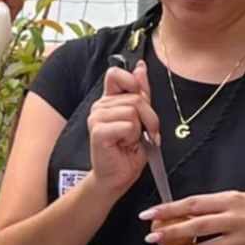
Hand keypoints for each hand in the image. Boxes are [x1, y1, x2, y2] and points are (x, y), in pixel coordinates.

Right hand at [87, 62, 161, 200]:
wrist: (118, 176)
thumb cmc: (129, 150)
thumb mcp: (141, 118)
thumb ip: (141, 93)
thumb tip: (140, 68)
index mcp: (108, 100)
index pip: (116, 73)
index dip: (133, 82)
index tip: (142, 99)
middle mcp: (100, 106)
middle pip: (135, 96)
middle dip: (149, 116)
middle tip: (146, 132)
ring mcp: (96, 118)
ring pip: (132, 110)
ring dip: (141, 128)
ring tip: (133, 140)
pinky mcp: (98, 131)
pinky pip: (127, 125)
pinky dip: (133, 137)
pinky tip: (125, 145)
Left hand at [142, 191, 244, 244]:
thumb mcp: (235, 199)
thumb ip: (211, 206)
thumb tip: (180, 211)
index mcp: (230, 199)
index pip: (193, 203)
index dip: (169, 208)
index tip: (150, 213)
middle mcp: (235, 217)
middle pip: (198, 224)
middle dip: (171, 230)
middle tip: (151, 234)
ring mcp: (240, 237)